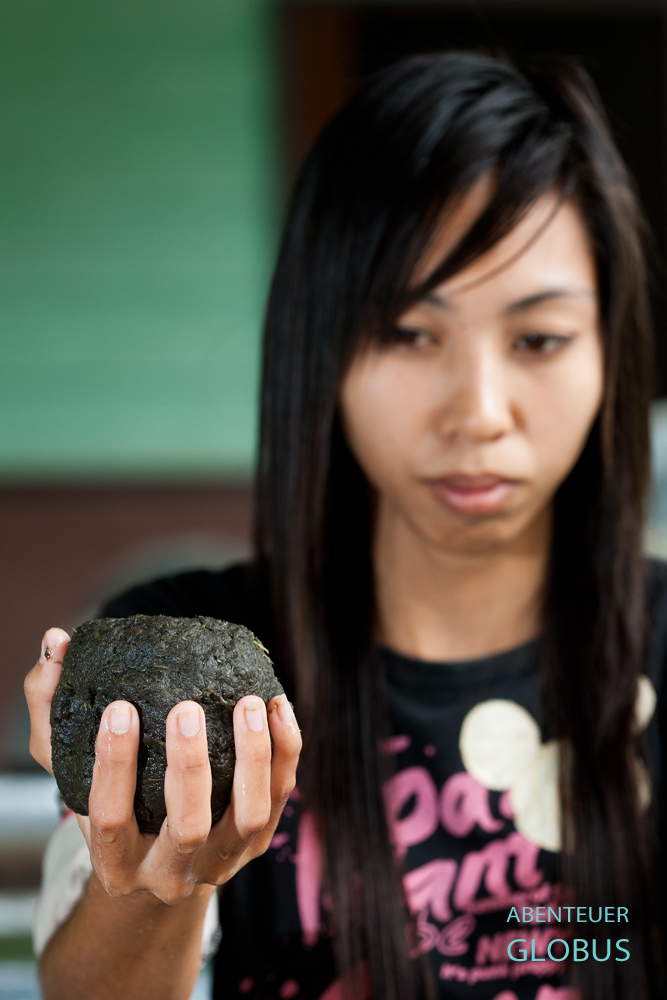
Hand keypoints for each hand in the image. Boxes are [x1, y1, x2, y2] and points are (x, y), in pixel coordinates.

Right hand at [24, 626, 301, 905]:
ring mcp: (221, 861)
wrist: (157, 864)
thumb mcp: (69, 767)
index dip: (113, 765)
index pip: (109, 819)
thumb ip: (51, 708)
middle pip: (188, 828)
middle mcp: (169, 872)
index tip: (120, 708)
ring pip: (247, 817)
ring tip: (247, 703)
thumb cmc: (109, 801)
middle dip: (189, 767)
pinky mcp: (259, 843)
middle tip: (187, 708)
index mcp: (115, 862)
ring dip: (251, 758)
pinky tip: (277, 706)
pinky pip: (282, 798)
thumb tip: (57, 641)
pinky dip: (285, 752)